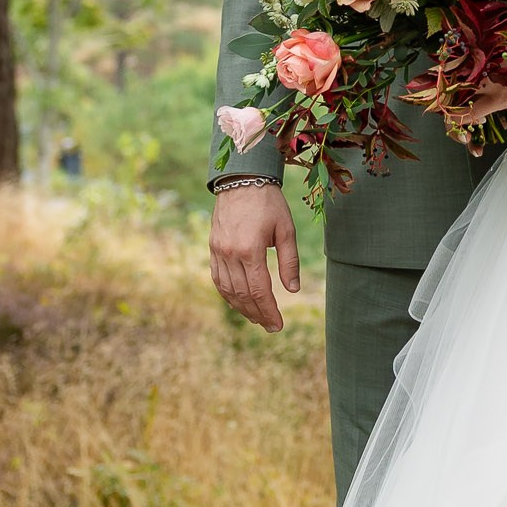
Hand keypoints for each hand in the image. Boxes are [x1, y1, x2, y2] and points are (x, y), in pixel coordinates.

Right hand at [210, 182, 299, 329]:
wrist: (241, 180)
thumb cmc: (269, 203)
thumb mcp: (286, 229)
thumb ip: (289, 261)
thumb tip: (293, 290)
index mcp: (250, 249)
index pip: (259, 290)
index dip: (269, 311)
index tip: (279, 325)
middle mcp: (230, 253)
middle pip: (243, 294)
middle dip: (257, 314)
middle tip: (271, 326)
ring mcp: (218, 251)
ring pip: (228, 290)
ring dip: (242, 307)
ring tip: (257, 318)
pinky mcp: (213, 247)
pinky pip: (218, 278)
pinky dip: (227, 294)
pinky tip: (238, 302)